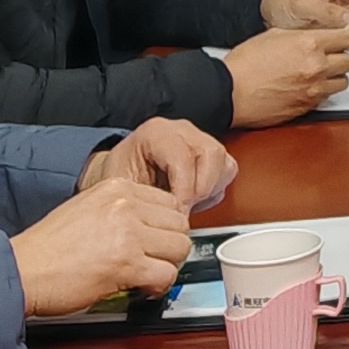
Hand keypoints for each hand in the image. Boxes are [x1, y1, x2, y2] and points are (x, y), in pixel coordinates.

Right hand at [10, 175, 194, 317]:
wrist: (22, 271)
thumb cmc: (47, 247)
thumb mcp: (86, 208)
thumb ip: (120, 210)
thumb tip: (151, 226)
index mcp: (117, 188)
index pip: (169, 202)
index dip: (164, 227)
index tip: (155, 240)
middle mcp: (125, 205)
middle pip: (179, 224)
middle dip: (169, 246)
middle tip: (153, 260)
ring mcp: (128, 233)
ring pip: (179, 248)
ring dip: (167, 265)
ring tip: (146, 274)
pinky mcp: (127, 264)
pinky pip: (167, 275)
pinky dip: (159, 286)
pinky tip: (142, 288)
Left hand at [84, 114, 235, 208]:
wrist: (123, 174)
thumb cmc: (121, 176)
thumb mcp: (121, 186)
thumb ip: (144, 199)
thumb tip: (167, 217)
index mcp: (157, 133)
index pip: (183, 157)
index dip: (184, 189)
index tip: (178, 213)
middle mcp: (182, 131)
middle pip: (210, 154)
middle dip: (200, 189)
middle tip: (184, 210)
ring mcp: (199, 138)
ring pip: (223, 162)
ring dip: (210, 190)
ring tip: (188, 204)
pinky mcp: (210, 153)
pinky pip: (227, 170)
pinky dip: (214, 189)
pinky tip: (195, 198)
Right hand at [224, 23, 348, 128]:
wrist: (230, 92)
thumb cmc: (245, 64)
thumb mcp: (274, 34)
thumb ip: (301, 35)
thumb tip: (316, 36)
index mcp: (309, 44)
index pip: (345, 38)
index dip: (340, 39)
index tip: (336, 41)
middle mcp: (316, 67)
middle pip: (348, 61)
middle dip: (339, 58)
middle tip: (326, 57)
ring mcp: (313, 89)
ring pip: (342, 82)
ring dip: (333, 77)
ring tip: (318, 74)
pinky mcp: (307, 107)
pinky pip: (326, 98)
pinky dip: (321, 92)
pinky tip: (307, 87)